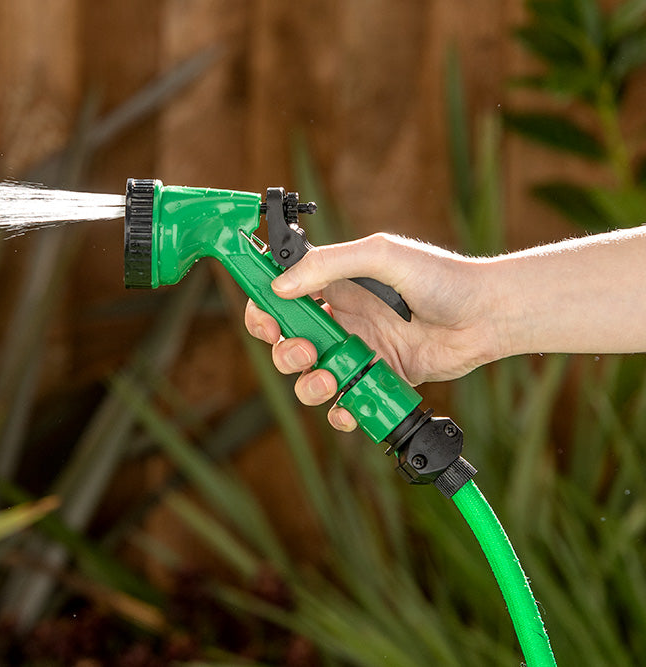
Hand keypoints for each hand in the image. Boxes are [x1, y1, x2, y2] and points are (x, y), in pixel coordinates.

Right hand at [245, 233, 500, 430]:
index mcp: (333, 286)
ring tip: (329, 379)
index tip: (265, 317)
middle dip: (284, 352)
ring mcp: (357, 353)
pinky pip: (345, 404)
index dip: (264, 308)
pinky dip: (340, 412)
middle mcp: (340, 320)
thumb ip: (328, 265)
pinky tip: (349, 407)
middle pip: (286, 343)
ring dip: (308, 384)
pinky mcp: (377, 381)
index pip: (281, 296)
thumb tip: (281, 286)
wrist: (486, 315)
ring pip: (310, 378)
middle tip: (306, 350)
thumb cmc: (440, 277)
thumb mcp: (380, 256)